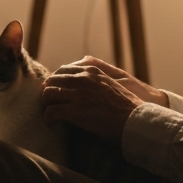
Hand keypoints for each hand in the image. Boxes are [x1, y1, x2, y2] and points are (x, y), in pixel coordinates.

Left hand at [41, 58, 159, 140]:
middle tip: (50, 102)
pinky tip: (51, 123)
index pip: (63, 70)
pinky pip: (51, 112)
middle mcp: (82, 79)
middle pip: (53, 80)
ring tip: (49, 112)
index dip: (58, 81)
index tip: (58, 90)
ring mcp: (77, 95)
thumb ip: (100, 71)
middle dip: (49, 91)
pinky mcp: (74, 112)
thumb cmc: (129, 104)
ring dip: (46, 103)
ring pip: (48, 94)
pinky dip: (48, 117)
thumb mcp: (117, 79)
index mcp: (92, 71)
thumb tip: (86, 59)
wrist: (136, 120)